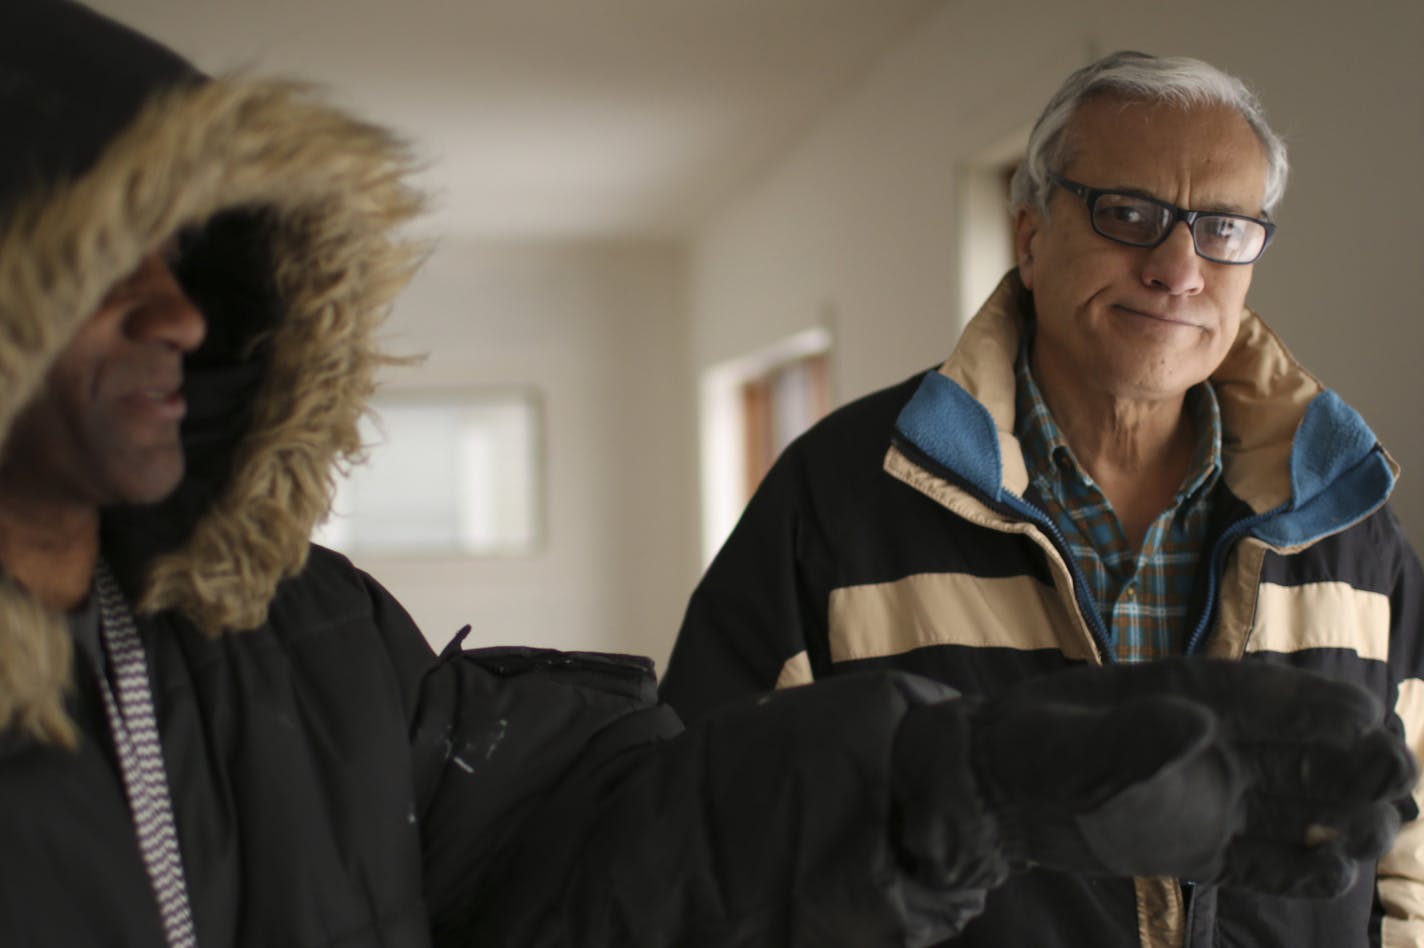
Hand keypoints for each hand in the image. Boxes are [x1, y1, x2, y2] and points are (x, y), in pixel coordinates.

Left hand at [967, 659, 1416, 896]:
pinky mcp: (1198, 845)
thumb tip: (1199, 726)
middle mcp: (1209, 744)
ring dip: (1345, 814)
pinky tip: (1333, 870)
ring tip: (1368, 831)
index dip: (1323, 707)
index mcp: (1184, 696)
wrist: (986, 794)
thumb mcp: (1066, 742)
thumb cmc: (1023, 748)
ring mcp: (1208, 796)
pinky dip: (1305, 867)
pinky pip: (1267, 860)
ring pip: (1303, 804)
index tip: (1371, 720)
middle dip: (1358, 761)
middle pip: (1307, 750)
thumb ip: (1127, 738)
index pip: (1269, 697)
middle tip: (1393, 781)